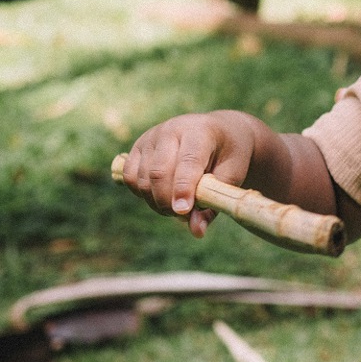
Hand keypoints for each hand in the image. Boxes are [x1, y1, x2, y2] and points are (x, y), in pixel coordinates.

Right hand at [119, 110, 266, 236]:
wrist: (219, 132)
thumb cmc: (228, 155)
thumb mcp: (231, 176)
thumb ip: (213, 201)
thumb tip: (196, 231)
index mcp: (199, 132)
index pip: (187, 161)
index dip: (183, 189)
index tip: (183, 212)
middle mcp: (171, 130)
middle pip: (159, 173)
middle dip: (167, 202)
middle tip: (183, 215)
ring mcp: (152, 137)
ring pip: (142, 178)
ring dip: (155, 201)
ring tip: (175, 206)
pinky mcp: (138, 146)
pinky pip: (130, 177)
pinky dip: (141, 193)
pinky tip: (160, 196)